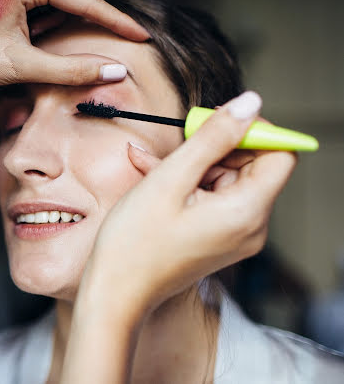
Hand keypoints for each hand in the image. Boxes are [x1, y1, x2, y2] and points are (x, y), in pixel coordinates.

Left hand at [0, 0, 148, 114]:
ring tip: (104, 36)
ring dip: (77, 20)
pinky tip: (65, 35)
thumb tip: (112, 71)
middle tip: (129, 34)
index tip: (140, 34)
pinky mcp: (5, 0)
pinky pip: (41, 7)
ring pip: (57, 1)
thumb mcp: (24, 66)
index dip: (114, 21)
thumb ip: (72, 69)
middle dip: (98, 16)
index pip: (81, 0)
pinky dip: (56, 23)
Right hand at [83, 91, 297, 320]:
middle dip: (216, 146)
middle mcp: (250, 226)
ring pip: (226, 180)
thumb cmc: (135, 243)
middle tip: (179, 139)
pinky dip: (188, 183)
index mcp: (246, 212)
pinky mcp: (217, 238)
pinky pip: (213, 198)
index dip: (253, 130)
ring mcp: (234, 235)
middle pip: (252, 166)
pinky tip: (152, 175)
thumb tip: (250, 103)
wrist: (115, 293)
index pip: (280, 154)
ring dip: (194, 164)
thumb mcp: (170, 179)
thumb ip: (213, 138)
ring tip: (151, 163)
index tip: (216, 122)